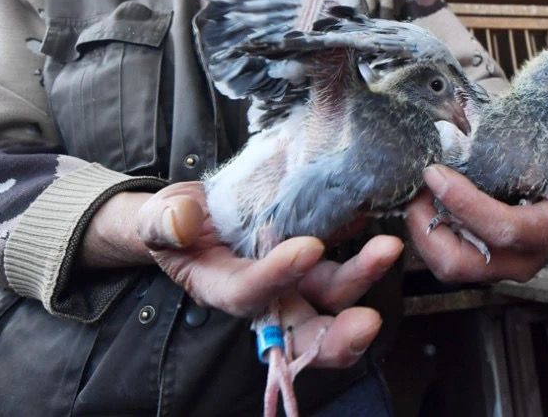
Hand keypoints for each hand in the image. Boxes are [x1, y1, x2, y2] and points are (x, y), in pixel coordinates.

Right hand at [136, 182, 401, 367]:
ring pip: (334, 292)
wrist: (197, 211)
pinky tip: (381, 219)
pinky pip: (345, 256)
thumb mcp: (158, 219)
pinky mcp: (316, 255)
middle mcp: (266, 295)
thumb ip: (163, 222)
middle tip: (368, 323)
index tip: (308, 247)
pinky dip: (364, 245)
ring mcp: (296, 277)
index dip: (277, 276)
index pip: (249, 293)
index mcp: (222, 288)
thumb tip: (182, 222)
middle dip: (338, 336)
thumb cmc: (176, 223)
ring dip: (365, 276)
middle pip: (305, 332)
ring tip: (389, 249)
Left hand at [404, 98, 547, 283]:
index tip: (436, 171)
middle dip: (430, 226)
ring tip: (416, 193)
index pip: (502, 228)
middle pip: (463, 262)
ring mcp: (498, 269)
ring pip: (447, 265)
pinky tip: (424, 204)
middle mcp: (522, 262)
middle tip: (416, 187)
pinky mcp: (480, 267)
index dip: (465, 203)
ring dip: (424, 231)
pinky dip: (428, 236)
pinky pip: (445, 262)